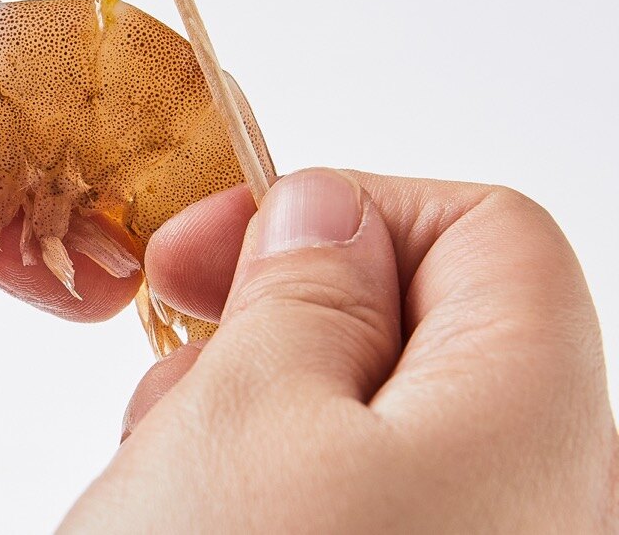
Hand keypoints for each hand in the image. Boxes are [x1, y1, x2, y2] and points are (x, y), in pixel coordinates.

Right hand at [63, 169, 616, 531]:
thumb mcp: (246, 410)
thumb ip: (305, 283)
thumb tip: (327, 212)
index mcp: (536, 424)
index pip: (486, 230)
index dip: (348, 206)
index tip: (223, 236)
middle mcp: (545, 499)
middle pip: (423, 321)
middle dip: (281, 309)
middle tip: (175, 327)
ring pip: (373, 412)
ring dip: (256, 397)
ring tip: (165, 454)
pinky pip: (357, 492)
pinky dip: (271, 473)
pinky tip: (186, 505)